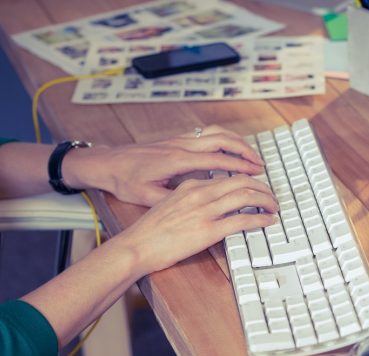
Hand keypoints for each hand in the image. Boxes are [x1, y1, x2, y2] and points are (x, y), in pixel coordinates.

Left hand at [63, 126, 264, 206]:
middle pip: (222, 140)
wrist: (107, 163)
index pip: (217, 160)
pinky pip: (206, 135)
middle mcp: (181, 146)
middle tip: (261, 164)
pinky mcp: (176, 141)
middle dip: (245, 150)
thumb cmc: (125, 181)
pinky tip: (229, 150)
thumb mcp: (148, 198)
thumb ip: (175, 200)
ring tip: (250, 155)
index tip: (256, 173)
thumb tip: (198, 208)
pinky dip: (223, 140)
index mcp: (178, 161)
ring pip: (215, 133)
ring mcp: (179, 141)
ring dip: (236, 142)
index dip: (240, 166)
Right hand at [116, 173, 278, 273]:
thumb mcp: (169, 206)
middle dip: (263, 188)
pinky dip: (260, 219)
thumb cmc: (149, 231)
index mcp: (191, 186)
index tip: (257, 188)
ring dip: (266, 201)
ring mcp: (205, 211)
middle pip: (242, 181)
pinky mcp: (208, 230)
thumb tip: (207, 206)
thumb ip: (189, 201)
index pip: (227, 176)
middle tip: (272, 197)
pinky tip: (268, 221)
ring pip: (246, 196)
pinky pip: (242, 219)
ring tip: (274, 208)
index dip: (248, 181)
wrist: (136, 245)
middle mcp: (200, 193)